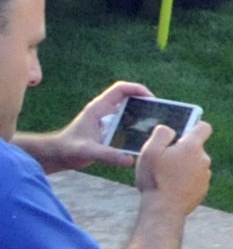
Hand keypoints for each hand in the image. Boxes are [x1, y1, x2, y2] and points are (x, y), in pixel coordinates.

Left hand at [32, 81, 147, 170]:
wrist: (56, 155)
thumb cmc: (67, 150)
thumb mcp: (87, 152)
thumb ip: (107, 155)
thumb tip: (130, 160)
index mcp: (99, 108)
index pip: (121, 89)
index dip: (138, 89)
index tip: (152, 100)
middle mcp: (105, 111)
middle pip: (130, 98)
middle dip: (146, 104)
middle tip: (160, 115)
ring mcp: (107, 120)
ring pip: (130, 111)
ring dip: (143, 117)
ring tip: (156, 127)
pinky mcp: (109, 129)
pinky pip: (127, 123)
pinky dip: (138, 128)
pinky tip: (145, 139)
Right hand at [135, 119, 211, 213]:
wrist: (164, 209)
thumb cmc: (155, 179)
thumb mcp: (150, 152)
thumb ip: (161, 134)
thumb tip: (169, 129)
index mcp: (192, 147)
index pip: (203, 127)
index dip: (193, 126)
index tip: (182, 132)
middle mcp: (204, 159)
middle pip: (195, 148)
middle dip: (182, 151)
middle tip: (164, 160)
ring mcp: (205, 175)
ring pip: (194, 164)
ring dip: (183, 166)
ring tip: (166, 176)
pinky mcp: (203, 189)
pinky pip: (194, 179)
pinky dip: (185, 180)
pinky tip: (171, 187)